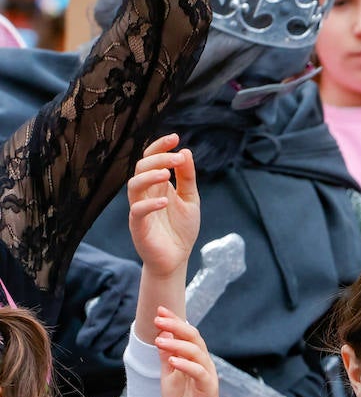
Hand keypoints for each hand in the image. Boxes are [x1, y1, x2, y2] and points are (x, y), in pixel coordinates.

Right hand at [128, 134, 198, 278]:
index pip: (151, 159)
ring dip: (149, 177)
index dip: (160, 146)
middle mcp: (145, 193)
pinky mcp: (138, 226)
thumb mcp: (190, 200)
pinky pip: (138, 211)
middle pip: (142, 167)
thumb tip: (185, 151)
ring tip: (166, 174)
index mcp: (157, 184)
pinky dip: (150, 204)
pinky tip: (165, 201)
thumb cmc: (181, 229)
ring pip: (134, 185)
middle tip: (177, 158)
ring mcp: (139, 208)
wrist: (176, 259)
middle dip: (158, 158)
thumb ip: (187, 178)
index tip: (176, 137)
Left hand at [153, 305, 223, 396]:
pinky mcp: (208, 389)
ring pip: (197, 352)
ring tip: (160, 340)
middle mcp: (204, 364)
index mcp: (195, 359)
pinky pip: (199, 372)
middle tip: (159, 319)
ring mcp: (207, 376)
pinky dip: (186, 365)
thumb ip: (167, 356)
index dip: (174, 321)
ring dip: (177, 344)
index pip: (187, 334)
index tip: (159, 311)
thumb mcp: (169, 375)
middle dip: (176, 326)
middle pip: (194, 338)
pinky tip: (172, 361)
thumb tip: (161, 334)